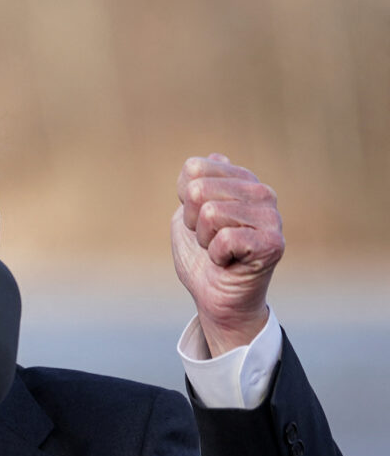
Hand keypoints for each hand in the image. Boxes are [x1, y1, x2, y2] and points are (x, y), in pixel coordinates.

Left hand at [171, 153, 283, 355]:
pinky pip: (225, 237)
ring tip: (219, 252)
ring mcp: (271, 217)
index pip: (193, 168)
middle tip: (209, 240)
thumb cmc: (202, 259)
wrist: (215, 298)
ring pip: (210, 213)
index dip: (183, 201)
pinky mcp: (273, 243)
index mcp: (241, 180)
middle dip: (192, 222)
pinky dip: (217, 256)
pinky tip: (229, 262)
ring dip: (204, 240)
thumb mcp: (187, 216)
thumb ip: (194, 184)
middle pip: (198, 190)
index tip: (197, 221)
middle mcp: (262, 192)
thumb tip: (215, 156)